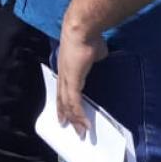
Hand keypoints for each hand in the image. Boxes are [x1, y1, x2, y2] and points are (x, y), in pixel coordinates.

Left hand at [56, 23, 109, 137]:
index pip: (63, 89)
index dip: (64, 101)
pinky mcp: (72, 80)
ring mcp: (66, 78)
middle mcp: (63, 74)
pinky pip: (74, 102)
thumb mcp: (94, 51)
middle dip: (67, 115)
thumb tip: (98, 55)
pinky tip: (83, 124)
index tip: (65, 112)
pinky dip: (78, 114)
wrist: (82, 29)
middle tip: (70, 128)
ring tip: (80, 131)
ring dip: (74, 119)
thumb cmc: (89, 37)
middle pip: (62, 99)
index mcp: (67, 67)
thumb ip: (95, 56)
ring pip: (67, 104)